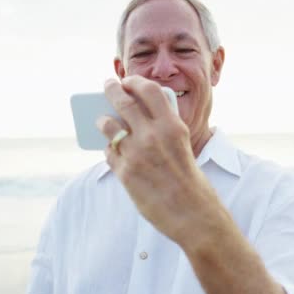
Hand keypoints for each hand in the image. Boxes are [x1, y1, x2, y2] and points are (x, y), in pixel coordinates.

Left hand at [96, 75, 221, 243]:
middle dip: (111, 89)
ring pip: (108, 125)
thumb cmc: (190, 179)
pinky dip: (109, 148)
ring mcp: (136, 154)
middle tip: (107, 85)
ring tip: (101, 119)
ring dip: (103, 120)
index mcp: (172, 126)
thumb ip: (164, 127)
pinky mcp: (125, 173)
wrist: (192, 214)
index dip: (135, 81)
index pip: (148, 90)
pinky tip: (112, 149)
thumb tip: (139, 116)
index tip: (128, 80)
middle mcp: (152, 135)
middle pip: (123, 101)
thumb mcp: (184, 144)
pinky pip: (109, 152)